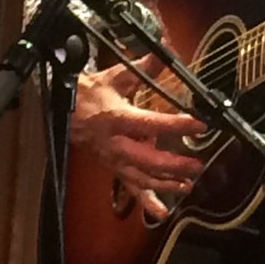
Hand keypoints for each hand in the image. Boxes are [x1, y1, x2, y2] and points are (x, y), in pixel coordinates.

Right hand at [71, 53, 207, 219]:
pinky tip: (162, 211)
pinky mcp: (113, 167)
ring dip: (166, 183)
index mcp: (118, 118)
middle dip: (174, 164)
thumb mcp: (116, 75)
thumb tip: (165, 52)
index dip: (176, 125)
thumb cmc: (90, 93)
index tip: (200, 124)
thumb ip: (143, 66)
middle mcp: (116, 143)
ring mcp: (114, 159)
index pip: (152, 123)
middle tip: (197, 164)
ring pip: (142, 177)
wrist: (65, 111)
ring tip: (188, 184)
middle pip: (148, 159)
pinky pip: (130, 187)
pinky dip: (147, 201)